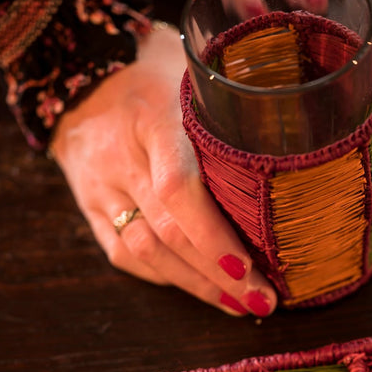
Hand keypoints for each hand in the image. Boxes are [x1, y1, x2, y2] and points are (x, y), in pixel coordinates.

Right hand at [49, 24, 275, 316]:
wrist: (78, 68)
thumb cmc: (157, 72)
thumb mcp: (197, 78)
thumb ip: (233, 117)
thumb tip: (293, 166)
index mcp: (151, 117)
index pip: (179, 189)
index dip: (214, 238)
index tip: (250, 270)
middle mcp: (118, 156)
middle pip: (166, 231)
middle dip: (218, 275)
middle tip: (262, 300)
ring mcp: (97, 186)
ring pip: (143, 250)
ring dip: (194, 285)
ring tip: (237, 304)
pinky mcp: (88, 207)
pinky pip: (123, 254)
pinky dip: (164, 276)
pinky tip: (198, 286)